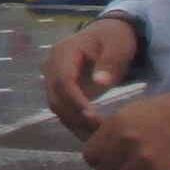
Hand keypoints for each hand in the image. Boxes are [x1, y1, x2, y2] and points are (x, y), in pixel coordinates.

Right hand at [42, 14, 143, 133]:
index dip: (75, 100)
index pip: (63, 80)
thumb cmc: (113, 38)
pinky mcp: (60, 90)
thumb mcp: (117, 45)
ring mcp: (53, 78)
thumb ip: (109, 62)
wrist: (108, 33)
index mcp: (63, 52)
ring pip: (57, 106)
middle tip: (98, 131)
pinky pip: (62, 109)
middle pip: (55, 97)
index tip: (93, 116)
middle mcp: (52, 66)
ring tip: (96, 135)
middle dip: (75, 116)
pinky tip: (91, 132)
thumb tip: (100, 82)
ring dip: (74, 123)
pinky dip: (75, 121)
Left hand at [80, 83, 169, 169]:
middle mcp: (126, 140)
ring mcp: (144, 158)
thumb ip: (115, 124)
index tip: (109, 157)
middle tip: (128, 164)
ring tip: (143, 168)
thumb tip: (89, 130)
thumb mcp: (139, 108)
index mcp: (118, 122)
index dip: (99, 158)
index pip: (90, 154)